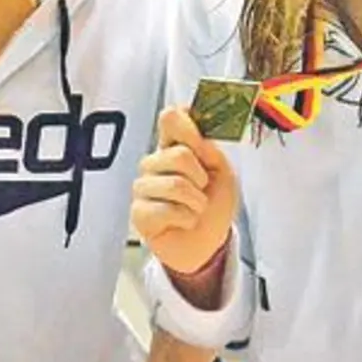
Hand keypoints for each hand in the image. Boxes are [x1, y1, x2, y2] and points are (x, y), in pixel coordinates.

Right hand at [131, 108, 237, 275]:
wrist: (209, 244)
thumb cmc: (213, 206)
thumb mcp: (222, 172)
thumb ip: (209, 150)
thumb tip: (196, 134)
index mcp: (174, 146)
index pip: (170, 118)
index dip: (187, 124)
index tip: (201, 139)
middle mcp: (155, 163)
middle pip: (179, 154)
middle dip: (201, 177)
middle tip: (202, 190)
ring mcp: (144, 187)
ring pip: (176, 184)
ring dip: (197, 202)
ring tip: (195, 209)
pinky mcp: (139, 212)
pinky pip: (167, 209)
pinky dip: (186, 218)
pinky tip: (183, 221)